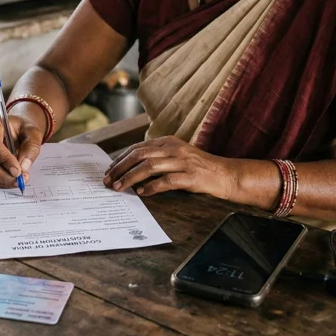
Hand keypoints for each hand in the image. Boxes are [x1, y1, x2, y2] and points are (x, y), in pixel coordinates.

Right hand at [0, 114, 42, 188]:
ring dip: (0, 180)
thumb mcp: (33, 133)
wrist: (18, 128)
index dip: (4, 160)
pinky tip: (9, 180)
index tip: (17, 171)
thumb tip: (23, 168)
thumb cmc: (23, 128)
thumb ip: (31, 149)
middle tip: (18, 181)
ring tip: (16, 181)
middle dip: (2, 174)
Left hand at [103, 135, 234, 197]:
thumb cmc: (200, 168)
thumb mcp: (178, 156)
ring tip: (119, 187)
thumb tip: (132, 170)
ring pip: (149, 166)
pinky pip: (166, 181)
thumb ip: (159, 158)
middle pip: (140, 155)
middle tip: (108, 180)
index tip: (109, 170)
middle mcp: (174, 148)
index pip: (138, 147)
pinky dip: (152, 187)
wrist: (227, 175)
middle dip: (120, 168)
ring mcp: (183, 162)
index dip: (121, 159)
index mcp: (169, 142)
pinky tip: (142, 193)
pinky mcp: (191, 176)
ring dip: (131, 177)